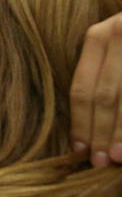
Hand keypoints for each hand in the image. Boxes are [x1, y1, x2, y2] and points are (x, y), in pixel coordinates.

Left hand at [70, 12, 121, 165]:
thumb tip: (89, 129)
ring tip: (118, 159)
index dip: (80, 123)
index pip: (83, 87)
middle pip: (106, 96)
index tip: (78, 151)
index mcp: (99, 36)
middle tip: (99, 163)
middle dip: (102, 133)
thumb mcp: (116, 45)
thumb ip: (103, 75)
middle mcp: (121, 33)